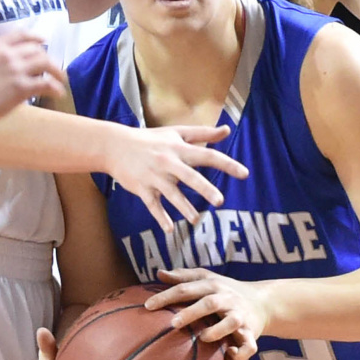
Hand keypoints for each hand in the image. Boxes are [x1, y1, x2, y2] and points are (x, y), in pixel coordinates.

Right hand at [0, 30, 64, 124]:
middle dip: (48, 58)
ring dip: (56, 71)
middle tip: (53, 68)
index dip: (35, 37)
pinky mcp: (21, 88)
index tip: (43, 41)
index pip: (22, 35)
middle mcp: (9, 54)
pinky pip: (46, 83)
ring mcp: (17, 70)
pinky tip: (58, 93)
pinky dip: (55, 87)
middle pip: (37, 50)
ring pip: (45, 63)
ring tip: (61, 80)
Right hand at [109, 125, 248, 231]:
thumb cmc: (150, 139)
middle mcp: (168, 163)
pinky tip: (169, 229)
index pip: (207, 155)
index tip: (244, 173)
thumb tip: (227, 130)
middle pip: (190, 176)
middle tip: (219, 201)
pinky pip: (152, 205)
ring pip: (171, 194)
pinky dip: (160, 217)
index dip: (226, 164)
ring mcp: (154, 177)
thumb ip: (203, 134)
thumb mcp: (176, 133)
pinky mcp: (142, 189)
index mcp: (179, 149)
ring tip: (195, 219)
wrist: (115, 146)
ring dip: (184, 208)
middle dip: (205, 189)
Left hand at [145, 268, 261, 359]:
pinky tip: (229, 354)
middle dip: (191, 312)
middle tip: (172, 323)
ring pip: (231, 322)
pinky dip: (240, 352)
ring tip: (202, 338)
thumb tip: (159, 273)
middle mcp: (226, 299)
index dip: (167, 296)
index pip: (187, 288)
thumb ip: (183, 277)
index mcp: (212, 285)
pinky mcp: (252, 333)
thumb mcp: (207, 279)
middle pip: (209, 303)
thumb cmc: (226, 290)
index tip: (148, 306)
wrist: (263, 301)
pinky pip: (249, 345)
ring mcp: (240, 316)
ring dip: (217, 331)